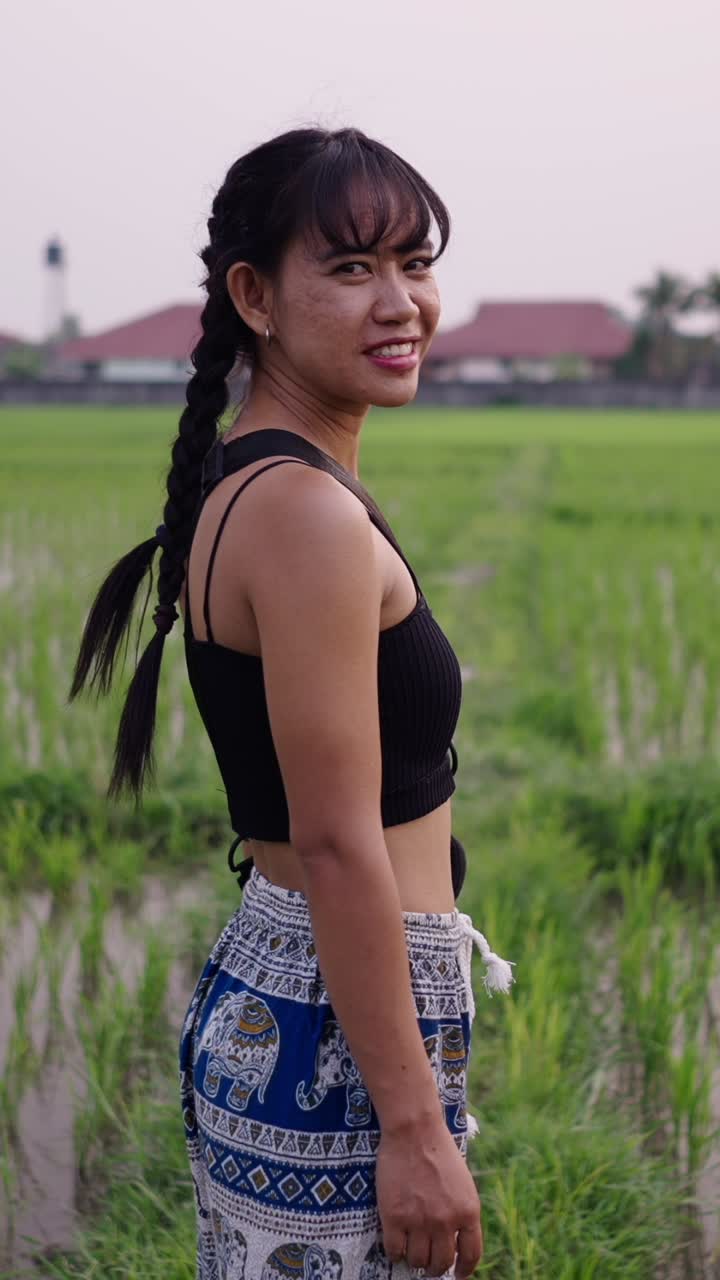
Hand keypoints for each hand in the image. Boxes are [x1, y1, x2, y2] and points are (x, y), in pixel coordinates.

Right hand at [376, 1117, 482, 1277]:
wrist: (414, 1129)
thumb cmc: (438, 1149)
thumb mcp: (462, 1182)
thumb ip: (461, 1211)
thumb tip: (454, 1240)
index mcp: (468, 1212)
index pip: (471, 1255)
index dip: (464, 1270)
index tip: (457, 1274)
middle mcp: (446, 1221)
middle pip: (441, 1263)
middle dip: (435, 1266)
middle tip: (428, 1260)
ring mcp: (419, 1221)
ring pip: (417, 1261)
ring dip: (414, 1259)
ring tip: (410, 1248)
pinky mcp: (394, 1217)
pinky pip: (394, 1251)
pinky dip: (395, 1252)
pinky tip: (396, 1243)